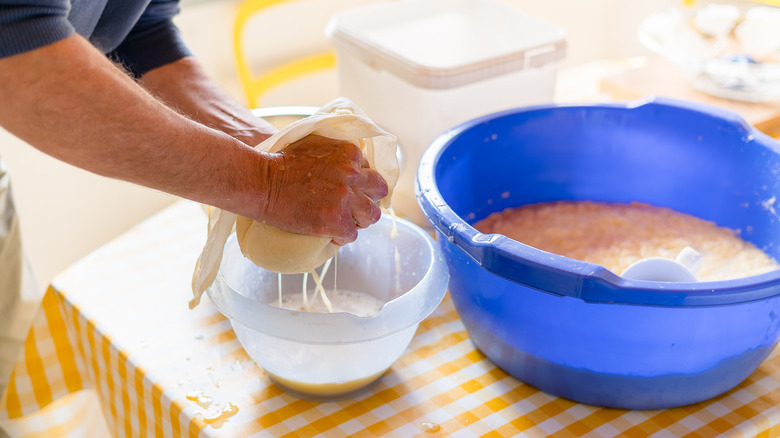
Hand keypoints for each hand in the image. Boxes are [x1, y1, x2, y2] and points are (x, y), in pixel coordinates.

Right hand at [259, 135, 387, 244]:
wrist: (262, 182)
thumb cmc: (281, 162)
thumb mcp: (316, 143)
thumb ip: (337, 151)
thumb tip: (350, 163)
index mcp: (350, 153)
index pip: (370, 170)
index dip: (361, 182)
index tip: (351, 189)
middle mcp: (353, 175)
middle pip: (379, 191)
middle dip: (368, 198)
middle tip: (354, 207)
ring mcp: (346, 199)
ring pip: (372, 215)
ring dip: (361, 220)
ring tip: (346, 222)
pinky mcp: (336, 222)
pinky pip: (352, 235)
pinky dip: (341, 236)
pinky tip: (330, 234)